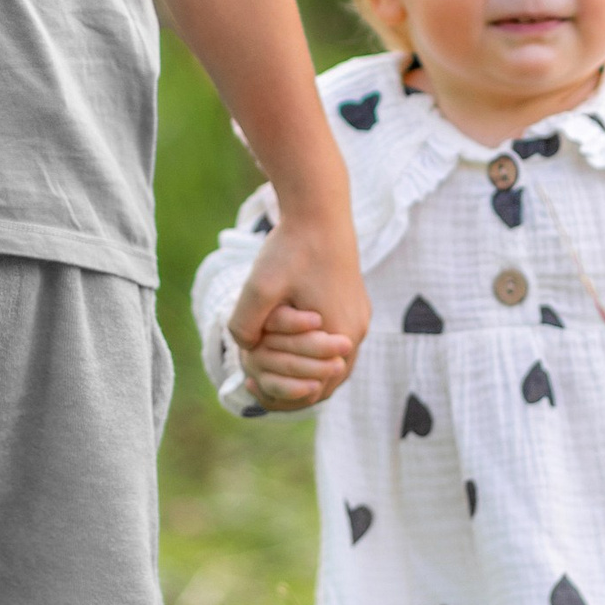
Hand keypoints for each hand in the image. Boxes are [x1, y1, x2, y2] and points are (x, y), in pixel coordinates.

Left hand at [231, 208, 369, 413]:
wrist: (320, 209)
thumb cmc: (290, 248)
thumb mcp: (258, 288)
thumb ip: (245, 326)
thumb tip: (244, 349)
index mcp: (339, 335)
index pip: (314, 389)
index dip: (282, 395)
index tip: (251, 387)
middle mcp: (356, 331)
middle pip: (328, 381)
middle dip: (294, 386)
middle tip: (258, 386)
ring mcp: (359, 318)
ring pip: (333, 363)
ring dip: (305, 369)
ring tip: (270, 367)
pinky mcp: (354, 305)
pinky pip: (335, 343)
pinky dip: (314, 351)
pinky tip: (287, 344)